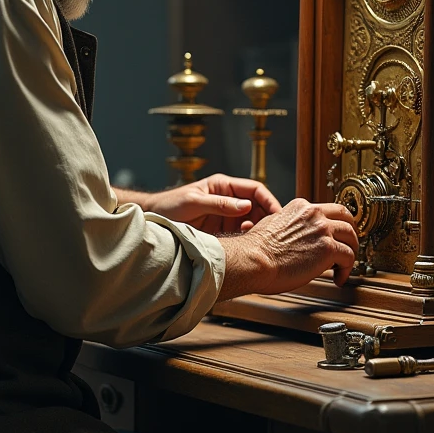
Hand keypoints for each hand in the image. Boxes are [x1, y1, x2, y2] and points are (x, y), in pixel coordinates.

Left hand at [148, 173, 281, 234]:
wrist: (155, 219)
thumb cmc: (171, 205)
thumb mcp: (194, 202)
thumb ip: (219, 204)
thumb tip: (246, 206)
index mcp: (224, 186)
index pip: (255, 189)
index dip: (269, 200)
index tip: (278, 215)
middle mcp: (229, 200)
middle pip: (258, 206)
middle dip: (267, 218)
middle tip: (271, 234)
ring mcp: (226, 215)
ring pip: (252, 222)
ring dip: (258, 231)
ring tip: (259, 242)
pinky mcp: (222, 230)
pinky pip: (241, 234)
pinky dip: (247, 240)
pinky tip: (247, 246)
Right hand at [219, 198, 358, 297]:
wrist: (253, 260)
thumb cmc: (256, 250)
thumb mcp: (272, 225)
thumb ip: (289, 226)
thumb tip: (295, 236)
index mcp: (300, 207)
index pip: (327, 211)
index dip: (333, 225)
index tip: (333, 236)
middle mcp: (313, 214)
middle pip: (346, 217)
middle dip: (350, 233)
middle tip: (348, 247)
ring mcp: (322, 229)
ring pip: (351, 236)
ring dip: (351, 252)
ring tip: (344, 266)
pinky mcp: (328, 248)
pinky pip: (349, 258)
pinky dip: (346, 270)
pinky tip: (338, 278)